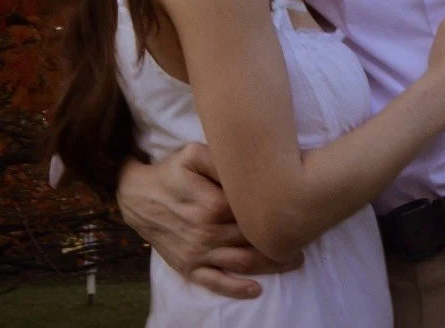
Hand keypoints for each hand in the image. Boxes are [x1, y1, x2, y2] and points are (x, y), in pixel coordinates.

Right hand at [116, 143, 301, 298]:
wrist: (138, 197)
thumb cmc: (171, 172)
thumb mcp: (194, 154)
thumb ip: (222, 161)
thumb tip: (250, 167)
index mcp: (212, 204)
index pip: (255, 212)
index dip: (278, 212)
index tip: (298, 209)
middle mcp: (208, 233)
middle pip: (253, 240)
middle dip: (281, 240)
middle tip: (306, 237)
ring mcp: (198, 254)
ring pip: (241, 264)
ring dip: (271, 266)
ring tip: (295, 261)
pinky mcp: (188, 267)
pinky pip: (215, 283)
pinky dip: (237, 290)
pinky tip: (257, 290)